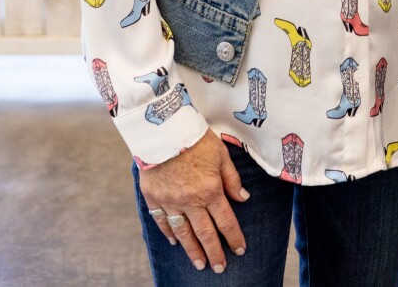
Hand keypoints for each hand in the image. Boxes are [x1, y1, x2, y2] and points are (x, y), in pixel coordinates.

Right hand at [139, 129, 249, 272]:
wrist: (163, 129)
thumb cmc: (195, 138)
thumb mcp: (221, 154)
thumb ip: (231, 178)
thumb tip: (243, 198)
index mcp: (210, 190)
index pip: (225, 221)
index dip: (233, 237)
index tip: (239, 250)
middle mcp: (191, 201)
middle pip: (205, 233)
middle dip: (214, 252)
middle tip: (219, 268)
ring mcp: (171, 201)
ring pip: (183, 232)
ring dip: (192, 250)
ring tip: (199, 263)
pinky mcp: (154, 197)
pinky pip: (162, 221)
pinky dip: (169, 233)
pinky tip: (175, 242)